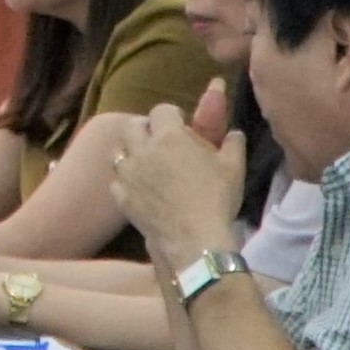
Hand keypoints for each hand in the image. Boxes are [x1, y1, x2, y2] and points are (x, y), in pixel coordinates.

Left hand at [110, 87, 248, 264]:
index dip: (171, 115)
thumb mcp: (233, 167)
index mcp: (170, 136)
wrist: (194, 238)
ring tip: (145, 162)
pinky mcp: (121, 197)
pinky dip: (124, 179)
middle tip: (158, 140)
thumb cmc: (216, 198)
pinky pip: (115, 180)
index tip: (180, 124)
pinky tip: (136, 186)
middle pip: (132, 126)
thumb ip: (233, 143)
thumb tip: (234, 132)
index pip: (162, 110)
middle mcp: (143, 150)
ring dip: (130, 151)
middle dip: (145, 128)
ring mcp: (128, 174)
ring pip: (118, 151)